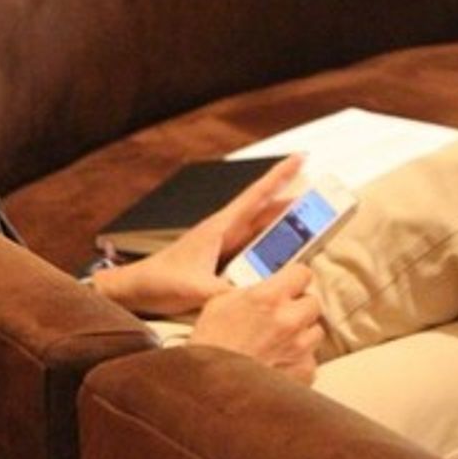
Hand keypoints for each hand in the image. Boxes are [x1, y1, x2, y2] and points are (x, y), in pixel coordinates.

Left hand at [93, 155, 303, 316]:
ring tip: (313, 222)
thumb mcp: (196, 289)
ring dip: (284, 224)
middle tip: (320, 195)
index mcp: (219, 228)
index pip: (255, 196)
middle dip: (290, 199)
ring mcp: (223, 246)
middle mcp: (224, 232)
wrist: (137, 288)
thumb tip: (255, 300)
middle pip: (264, 210)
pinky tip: (285, 256)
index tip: (300, 158)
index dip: (279, 177)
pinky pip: (254, 249)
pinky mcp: (222, 261)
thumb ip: (225, 294)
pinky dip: (272, 248)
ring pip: (261, 229)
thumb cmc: (161, 281)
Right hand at [190, 264, 323, 383]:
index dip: (295, 278)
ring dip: (302, 333)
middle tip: (282, 314)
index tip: (290, 284)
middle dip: (299, 306)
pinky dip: (299, 359)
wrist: (213, 385)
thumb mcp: (221, 302)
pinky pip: (311, 359)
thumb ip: (250, 290)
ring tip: (280, 340)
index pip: (302, 273)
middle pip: (313, 302)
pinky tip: (280, 361)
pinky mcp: (304, 371)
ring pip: (316, 331)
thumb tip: (263, 287)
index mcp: (268, 296)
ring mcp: (300, 347)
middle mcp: (289, 319)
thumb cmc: (211, 344)